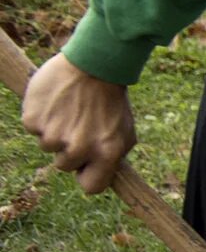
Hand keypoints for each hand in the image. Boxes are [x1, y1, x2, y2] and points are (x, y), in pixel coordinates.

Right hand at [20, 53, 136, 195]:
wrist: (93, 64)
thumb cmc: (111, 100)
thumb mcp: (125, 132)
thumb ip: (114, 158)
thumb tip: (102, 178)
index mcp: (107, 153)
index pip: (91, 187)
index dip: (87, 177)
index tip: (86, 167)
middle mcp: (79, 147)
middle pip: (65, 166)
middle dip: (70, 151)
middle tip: (79, 125)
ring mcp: (54, 134)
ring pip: (47, 147)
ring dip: (55, 132)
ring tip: (69, 111)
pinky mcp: (34, 120)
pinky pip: (34, 128)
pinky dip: (41, 118)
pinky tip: (55, 103)